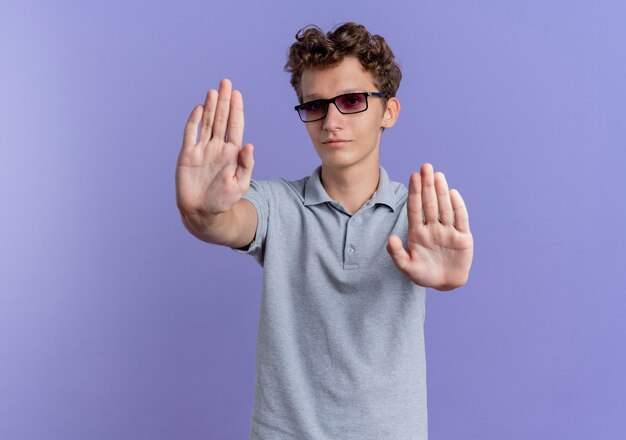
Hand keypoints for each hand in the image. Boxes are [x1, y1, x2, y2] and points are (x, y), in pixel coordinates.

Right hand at [176, 78, 253, 215]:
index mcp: (232, 153)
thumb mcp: (240, 184)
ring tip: (214, 90)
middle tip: (226, 82)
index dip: (236, 110)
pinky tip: (199, 108)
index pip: (235, 126)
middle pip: (222, 120)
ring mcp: (202, 150)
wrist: (202, 212)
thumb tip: (249, 145)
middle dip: (224, 101)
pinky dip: (194, 121)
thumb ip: (246, 165)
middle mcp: (217, 147)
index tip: (237, 94)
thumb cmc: (224, 200)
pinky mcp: (187, 155)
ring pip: (207, 123)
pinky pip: (190, 134)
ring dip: (211, 107)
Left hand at [387, 163, 473, 290]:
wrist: (444, 283)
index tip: (413, 176)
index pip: (415, 208)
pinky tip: (452, 193)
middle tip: (425, 167)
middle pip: (429, 203)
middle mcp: (433, 228)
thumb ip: (397, 254)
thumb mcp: (407, 267)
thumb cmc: (423, 274)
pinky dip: (457, 207)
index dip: (414, 192)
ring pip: (444, 208)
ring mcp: (448, 231)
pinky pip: (460, 219)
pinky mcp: (463, 237)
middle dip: (427, 185)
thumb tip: (391, 239)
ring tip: (437, 175)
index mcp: (417, 232)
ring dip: (441, 191)